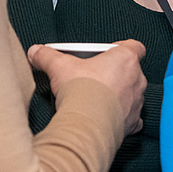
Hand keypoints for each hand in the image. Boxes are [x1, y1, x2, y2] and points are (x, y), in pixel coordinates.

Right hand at [27, 41, 146, 134]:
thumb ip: (48, 56)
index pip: (135, 47)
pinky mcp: (132, 122)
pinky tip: (107, 117)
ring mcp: (136, 102)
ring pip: (131, 95)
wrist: (87, 124)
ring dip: (119, 96)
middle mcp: (136, 79)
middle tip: (96, 78)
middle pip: (130, 71)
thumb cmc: (82, 90)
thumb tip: (36, 52)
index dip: (123, 48)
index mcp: (125, 59)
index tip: (108, 54)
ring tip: (98, 99)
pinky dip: (122, 117)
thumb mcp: (59, 66)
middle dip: (116, 74)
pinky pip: (132, 118)